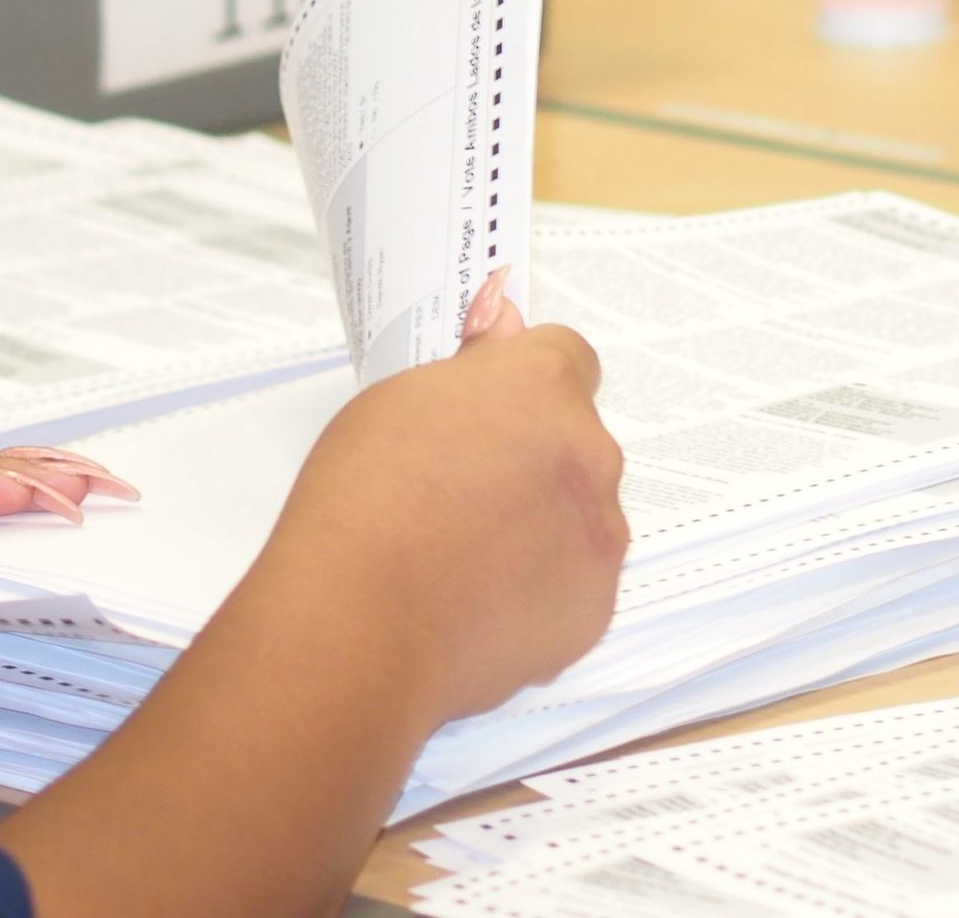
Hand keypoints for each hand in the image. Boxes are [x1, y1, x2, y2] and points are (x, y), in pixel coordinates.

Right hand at [0, 273, 624, 917]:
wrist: (359, 626)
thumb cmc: (360, 508)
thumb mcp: (396, 402)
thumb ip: (470, 371)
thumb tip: (503, 332)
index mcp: (540, 385)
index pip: (566, 355)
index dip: (526, 381)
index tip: (495, 406)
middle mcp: (588, 452)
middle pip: (577, 438)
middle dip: (534, 456)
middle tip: (461, 491)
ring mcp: (599, 535)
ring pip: (582, 514)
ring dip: (542, 524)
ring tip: (461, 557)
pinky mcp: (595, 608)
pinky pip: (578, 584)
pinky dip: (542, 590)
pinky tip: (479, 603)